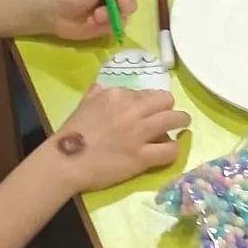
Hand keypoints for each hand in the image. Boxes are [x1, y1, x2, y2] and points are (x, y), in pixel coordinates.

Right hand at [51, 83, 189, 192]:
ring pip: (174, 119)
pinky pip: (170, 149)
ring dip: (181, 121)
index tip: (147, 110)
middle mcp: (131, 110)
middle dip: (169, 107)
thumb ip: (95, 94)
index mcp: (116, 95)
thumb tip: (100, 87)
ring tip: (182, 127)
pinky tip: (169, 151)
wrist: (65, 161)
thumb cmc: (71, 134)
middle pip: (165, 101)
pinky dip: (173, 149)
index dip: (149, 101)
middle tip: (170, 116)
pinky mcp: (142, 156)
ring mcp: (138, 133)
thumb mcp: (83, 105)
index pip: (145, 93)